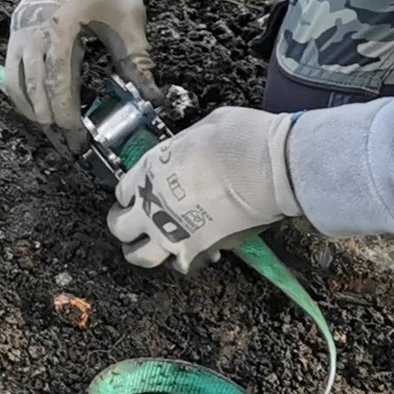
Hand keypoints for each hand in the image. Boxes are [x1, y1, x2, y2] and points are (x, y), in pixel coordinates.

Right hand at [5, 0, 152, 149]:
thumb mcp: (129, 17)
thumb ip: (136, 60)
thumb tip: (152, 98)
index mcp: (57, 24)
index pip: (54, 80)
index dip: (64, 112)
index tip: (79, 135)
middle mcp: (30, 27)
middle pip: (30, 86)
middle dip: (49, 118)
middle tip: (71, 142)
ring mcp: (19, 25)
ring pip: (13, 80)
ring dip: (31, 107)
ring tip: (55, 127)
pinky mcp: (18, 24)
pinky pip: (12, 67)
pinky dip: (23, 89)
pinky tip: (43, 103)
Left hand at [109, 107, 297, 273]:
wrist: (272, 169)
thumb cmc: (243, 139)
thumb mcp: (203, 127)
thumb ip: (185, 147)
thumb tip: (190, 152)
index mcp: (150, 169)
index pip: (122, 191)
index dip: (130, 194)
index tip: (136, 196)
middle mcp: (153, 205)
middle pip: (121, 227)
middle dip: (125, 226)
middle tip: (134, 224)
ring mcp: (173, 233)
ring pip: (141, 256)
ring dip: (142, 252)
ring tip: (150, 248)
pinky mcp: (199, 252)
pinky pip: (182, 266)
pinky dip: (185, 260)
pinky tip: (194, 251)